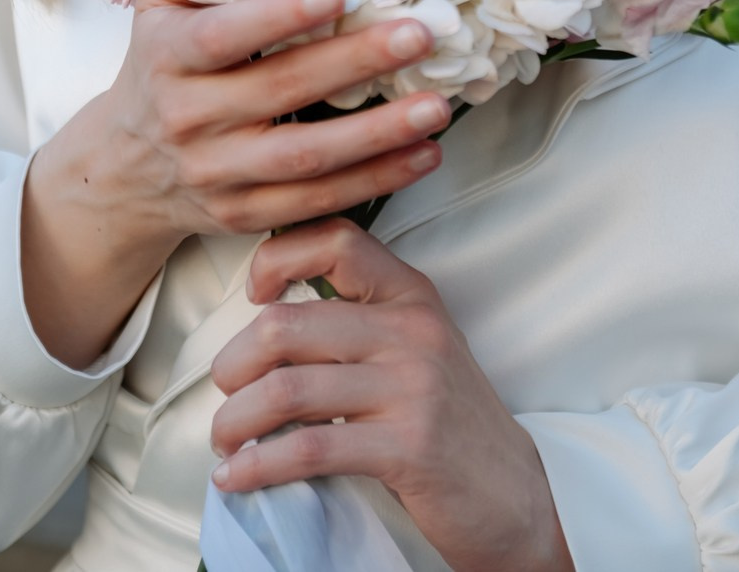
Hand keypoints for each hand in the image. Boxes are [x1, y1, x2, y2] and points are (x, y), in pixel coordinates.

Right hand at [21, 0, 448, 367]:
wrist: (124, 172)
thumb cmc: (157, 69)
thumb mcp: (153, 6)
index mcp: (169, 57)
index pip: (223, 36)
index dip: (277, 18)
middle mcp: (191, 118)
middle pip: (281, 92)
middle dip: (355, 64)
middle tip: (420, 34)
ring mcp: (219, 174)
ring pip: (306, 158)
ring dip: (379, 135)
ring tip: (438, 106)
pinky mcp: (246, 216)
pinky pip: (317, 202)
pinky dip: (375, 180)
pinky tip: (423, 154)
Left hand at [210, 220, 573, 571]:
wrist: (515, 497)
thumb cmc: (447, 423)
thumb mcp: (414, 350)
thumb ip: (358, 323)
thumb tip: (265, 322)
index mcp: (410, 295)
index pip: (335, 241)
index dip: (278, 258)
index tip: (254, 295)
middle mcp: (412, 329)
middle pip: (289, 324)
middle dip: (235, 363)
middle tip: (223, 392)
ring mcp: (413, 387)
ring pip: (289, 388)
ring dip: (237, 419)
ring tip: (224, 440)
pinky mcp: (409, 447)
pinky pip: (310, 448)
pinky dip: (259, 465)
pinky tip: (237, 477)